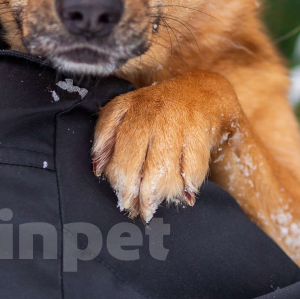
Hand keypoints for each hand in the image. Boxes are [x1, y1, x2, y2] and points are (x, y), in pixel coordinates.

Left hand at [92, 70, 240, 220]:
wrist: (198, 91)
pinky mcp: (201, 136)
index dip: (119, 178)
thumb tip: (98, 168)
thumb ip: (106, 136)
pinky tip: (183, 193)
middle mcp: (156, 116)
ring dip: (159, 193)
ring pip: (167, 171)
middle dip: (138, 194)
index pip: (120, 152)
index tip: (119, 193)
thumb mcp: (123, 111)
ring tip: (153, 204)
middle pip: (142, 164)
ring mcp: (179, 126)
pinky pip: (193, 170)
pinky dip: (188, 186)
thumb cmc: (153, 108)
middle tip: (135, 208)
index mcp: (131, 110)